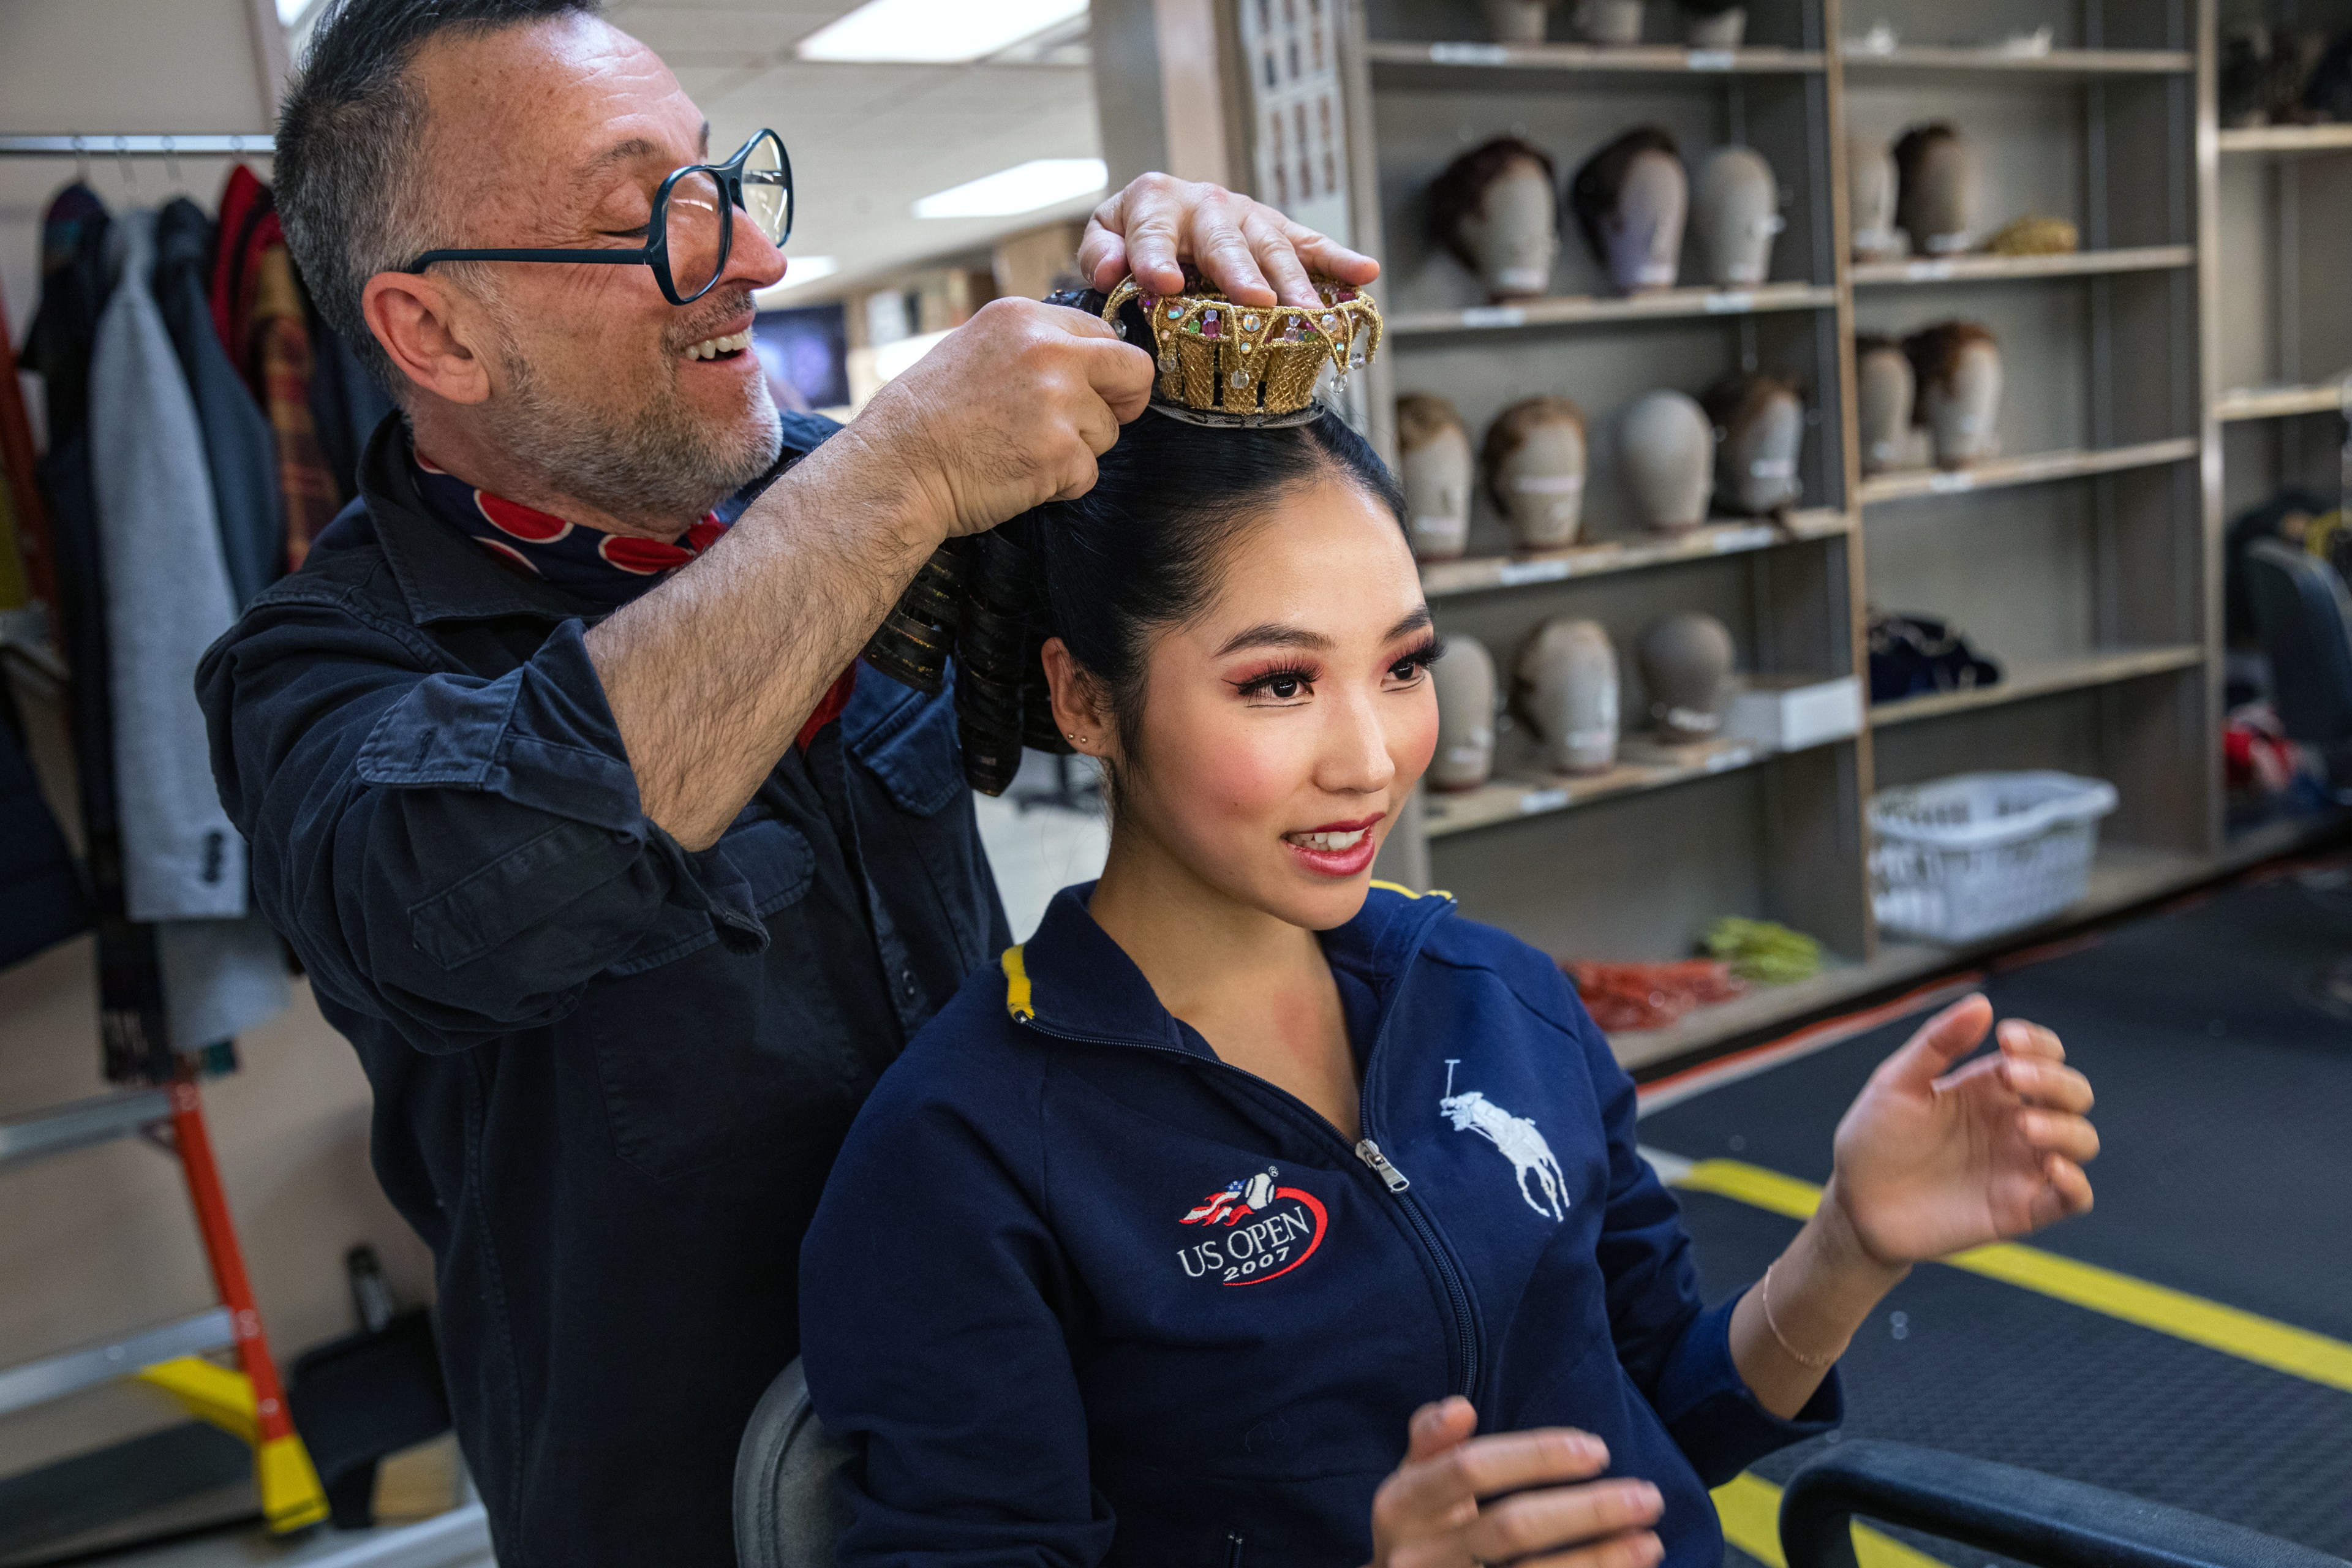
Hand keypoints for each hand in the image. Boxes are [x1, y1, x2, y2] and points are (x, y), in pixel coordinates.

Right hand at [856, 297, 1154, 538]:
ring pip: (1108, 430)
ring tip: (1022, 452)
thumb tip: (1078, 359)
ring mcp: (1057, 401)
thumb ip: (1028, 347)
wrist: (894, 469)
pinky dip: (1060, 486)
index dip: (1099, 369)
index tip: (1084, 391)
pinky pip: (1088, 474)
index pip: (1102, 332)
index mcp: (1023, 318)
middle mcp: (1047, 350)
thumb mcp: (973, 350)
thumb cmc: (923, 420)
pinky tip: (1017, 477)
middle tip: (1093, 424)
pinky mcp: (1061, 452)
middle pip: (1133, 370)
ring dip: (1078, 450)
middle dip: (1123, 401)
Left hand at [1080, 173, 1380, 307]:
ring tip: (1309, 312)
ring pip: (1271, 247)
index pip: (1152, 231)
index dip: (1155, 256)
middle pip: (1224, 240)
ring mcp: (1246, 217)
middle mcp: (1205, 202)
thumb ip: (1100, 252)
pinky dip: (1338, 259)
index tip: (1165, 283)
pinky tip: (1365, 273)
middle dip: (1241, 272)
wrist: (1157, 212)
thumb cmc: (1129, 237)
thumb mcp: (1103, 237)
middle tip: (1257, 302)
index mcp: (1155, 202)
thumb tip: (1110, 271)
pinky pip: (1309, 244)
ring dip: (1293, 280)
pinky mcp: (1275, 230)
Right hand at [1367, 1398, 1665, 1567]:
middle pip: (1511, 1529)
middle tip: (1648, 1497)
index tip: (1599, 1450)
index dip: (1537, 1456)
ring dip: (1599, 1561)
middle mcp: (1419, 1555)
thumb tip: (1461, 1408)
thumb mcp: (1411, 1480)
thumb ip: (1430, 1440)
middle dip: (1586, 1511)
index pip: (1472, 1469)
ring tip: (1651, 1543)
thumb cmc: (1419, 1529)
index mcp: (1400, 1505)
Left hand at [1826, 995, 2097, 1266]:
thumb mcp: (1896, 1083)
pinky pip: (2074, 1198)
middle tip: (2012, 1077)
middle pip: (2072, 1093)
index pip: (2043, 1055)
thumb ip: (1937, 1044)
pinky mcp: (2020, 1210)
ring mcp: (2020, 1166)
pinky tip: (2053, 1168)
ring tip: (2023, 1125)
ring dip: (2065, 1127)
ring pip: (2082, 1140)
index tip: (2006, 1039)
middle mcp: (2013, 1122)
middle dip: (2054, 1079)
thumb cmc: (1874, 1139)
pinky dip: (2076, 1184)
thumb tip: (1982, 1002)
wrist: (1856, 1204)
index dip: (2039, 1043)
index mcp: (1989, 1087)